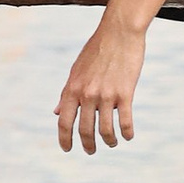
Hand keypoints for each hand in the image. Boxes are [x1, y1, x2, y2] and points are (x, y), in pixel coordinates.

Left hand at [57, 7, 148, 155]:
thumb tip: (55, 112)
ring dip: (108, 141)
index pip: (64, 122)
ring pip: (105, 130)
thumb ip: (66, 93)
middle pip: (85, 130)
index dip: (64, 139)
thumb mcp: (76, 70)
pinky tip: (128, 136)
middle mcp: (87, 94)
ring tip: (111, 143)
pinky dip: (126, 133)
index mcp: (72, 88)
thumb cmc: (97, 50)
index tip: (67, 149)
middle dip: (88, 145)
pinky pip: (125, 122)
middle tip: (91, 151)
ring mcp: (106, 95)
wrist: (119, 32)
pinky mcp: (125, 93)